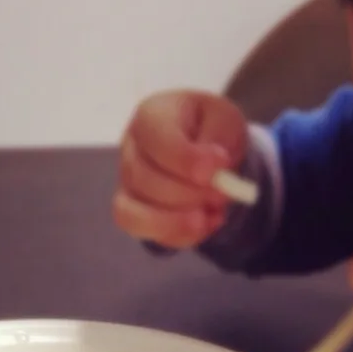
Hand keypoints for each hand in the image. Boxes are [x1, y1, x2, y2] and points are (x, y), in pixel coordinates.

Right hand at [113, 91, 247, 248]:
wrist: (208, 149)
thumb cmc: (212, 129)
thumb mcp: (225, 119)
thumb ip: (218, 139)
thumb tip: (211, 171)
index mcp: (152, 115)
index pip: (157, 140)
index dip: (187, 159)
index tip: (221, 164)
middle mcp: (131, 149)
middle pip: (145, 180)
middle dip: (190, 194)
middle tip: (224, 194)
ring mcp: (127, 183)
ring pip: (137, 213)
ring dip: (181, 220)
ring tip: (215, 212)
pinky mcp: (133, 212)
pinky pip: (146, 234)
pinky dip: (179, 235)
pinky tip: (205, 225)